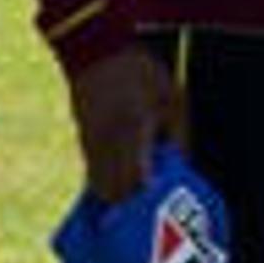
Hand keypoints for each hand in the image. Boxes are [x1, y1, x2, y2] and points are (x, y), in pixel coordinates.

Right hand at [66, 42, 182, 202]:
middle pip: (114, 190)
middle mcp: (108, 141)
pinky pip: (92, 171)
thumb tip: (181, 168)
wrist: (98, 50)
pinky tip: (123, 182)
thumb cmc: (144, 73)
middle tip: (151, 212)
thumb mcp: (174, 99)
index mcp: (134, 130)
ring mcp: (91, 142)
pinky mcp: (82, 139)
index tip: (160, 207)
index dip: (147, 199)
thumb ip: (178, 137)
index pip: (136, 179)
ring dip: (117, 197)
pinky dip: (106, 182)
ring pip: (99, 185)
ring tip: (137, 202)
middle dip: (131, 206)